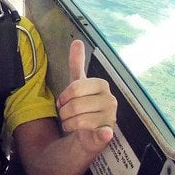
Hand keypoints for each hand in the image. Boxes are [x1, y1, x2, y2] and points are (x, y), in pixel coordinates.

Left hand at [55, 40, 116, 154]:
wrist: (86, 132)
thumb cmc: (82, 106)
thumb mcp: (78, 84)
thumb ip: (77, 63)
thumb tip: (77, 41)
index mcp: (102, 85)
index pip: (75, 87)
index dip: (64, 97)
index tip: (63, 101)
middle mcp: (110, 99)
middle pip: (74, 104)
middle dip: (64, 112)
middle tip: (66, 114)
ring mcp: (111, 116)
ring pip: (78, 119)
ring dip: (68, 123)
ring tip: (71, 123)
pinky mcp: (109, 133)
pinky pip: (102, 132)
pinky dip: (101, 133)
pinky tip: (102, 132)